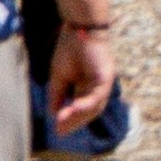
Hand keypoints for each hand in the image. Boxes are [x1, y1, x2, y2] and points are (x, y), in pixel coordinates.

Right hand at [45, 14, 122, 131]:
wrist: (79, 28)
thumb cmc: (69, 48)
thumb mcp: (59, 76)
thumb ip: (57, 95)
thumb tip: (53, 114)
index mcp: (88, 87)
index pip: (82, 109)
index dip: (70, 121)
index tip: (57, 131)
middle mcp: (98, 87)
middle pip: (89, 112)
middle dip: (74, 123)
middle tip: (59, 132)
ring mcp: (104, 82)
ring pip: (95, 107)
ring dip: (79, 117)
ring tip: (63, 125)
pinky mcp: (106, 76)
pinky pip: (98, 95)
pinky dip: (86, 104)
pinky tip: (73, 109)